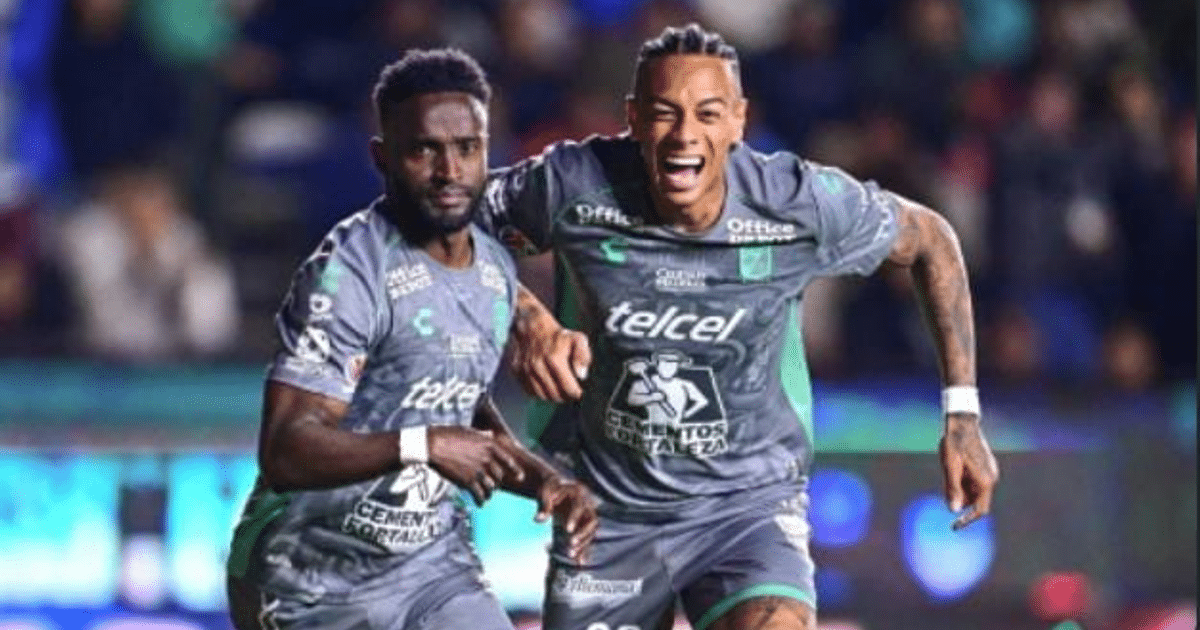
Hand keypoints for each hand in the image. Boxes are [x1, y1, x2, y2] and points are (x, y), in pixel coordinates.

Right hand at [426, 426, 523, 505]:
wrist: (433, 444)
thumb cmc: (449, 435)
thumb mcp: (471, 431)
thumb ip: (483, 435)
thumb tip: (490, 434)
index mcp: (490, 445)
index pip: (509, 461)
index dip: (516, 471)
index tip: (520, 477)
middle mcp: (487, 459)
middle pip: (500, 476)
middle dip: (497, 482)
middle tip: (493, 486)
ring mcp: (478, 471)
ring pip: (492, 487)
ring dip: (489, 492)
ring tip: (487, 496)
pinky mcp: (468, 482)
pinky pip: (480, 495)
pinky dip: (481, 500)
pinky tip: (480, 503)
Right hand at [510, 310, 591, 402]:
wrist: (532, 327)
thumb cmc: (558, 336)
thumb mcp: (578, 339)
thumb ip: (583, 356)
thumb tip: (581, 375)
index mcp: (554, 359)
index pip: (568, 389)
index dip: (575, 394)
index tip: (579, 392)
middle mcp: (538, 366)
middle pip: (555, 395)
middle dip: (565, 397)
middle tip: (569, 392)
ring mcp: (526, 370)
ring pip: (542, 395)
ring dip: (552, 396)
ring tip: (559, 390)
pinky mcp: (517, 372)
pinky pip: (530, 391)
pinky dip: (539, 392)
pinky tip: (547, 385)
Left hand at [535, 476, 598, 564]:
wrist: (557, 489)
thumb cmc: (550, 488)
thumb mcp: (545, 492)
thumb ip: (543, 505)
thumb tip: (538, 519)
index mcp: (578, 493)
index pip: (579, 507)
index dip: (575, 518)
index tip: (568, 530)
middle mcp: (587, 505)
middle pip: (591, 521)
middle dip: (582, 534)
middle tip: (571, 544)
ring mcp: (587, 516)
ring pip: (591, 532)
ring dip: (584, 544)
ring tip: (571, 555)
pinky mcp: (585, 526)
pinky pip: (587, 539)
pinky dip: (585, 550)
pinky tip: (580, 562)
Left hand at [939, 413, 998, 529]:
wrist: (962, 423)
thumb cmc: (954, 444)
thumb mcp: (949, 466)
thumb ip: (952, 488)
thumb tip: (953, 510)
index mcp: (985, 481)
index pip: (980, 510)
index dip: (967, 520)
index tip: (954, 526)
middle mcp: (991, 478)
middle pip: (974, 500)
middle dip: (959, 498)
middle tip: (946, 481)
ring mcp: (989, 472)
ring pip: (972, 491)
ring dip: (960, 488)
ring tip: (950, 468)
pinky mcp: (985, 467)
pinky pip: (973, 481)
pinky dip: (963, 480)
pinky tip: (955, 465)